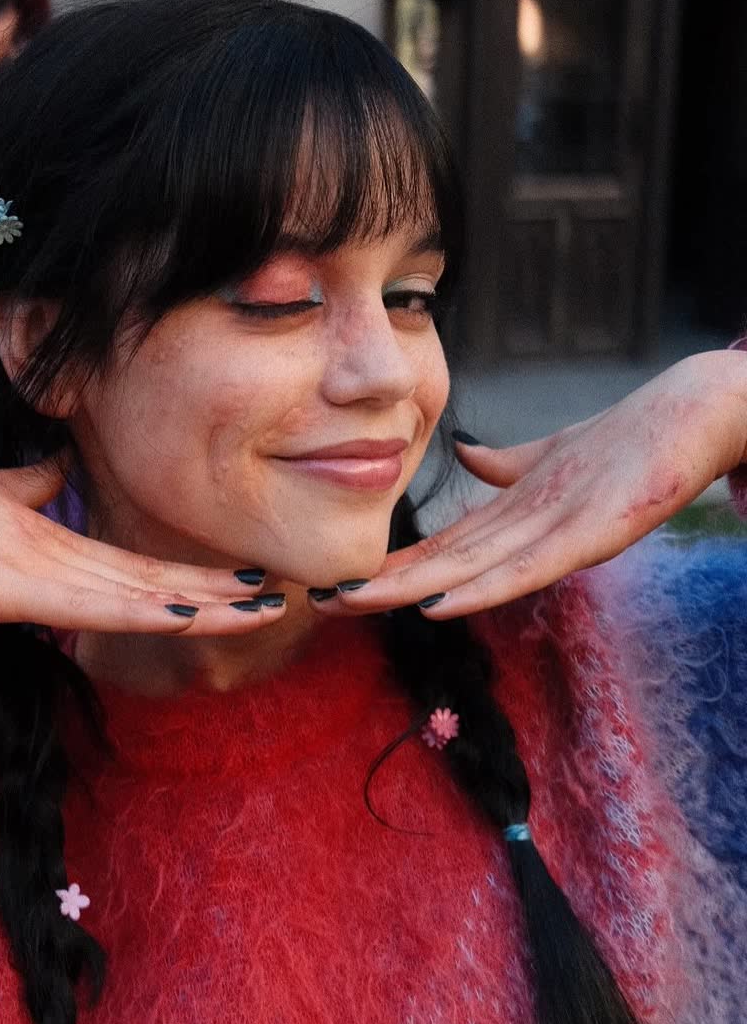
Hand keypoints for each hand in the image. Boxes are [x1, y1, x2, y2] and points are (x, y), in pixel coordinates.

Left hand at [0, 419, 282, 634]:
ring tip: (263, 608)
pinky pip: (93, 602)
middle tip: (287, 602)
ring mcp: (35, 587)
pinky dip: (144, 608)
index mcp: (55, 556)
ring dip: (202, 610)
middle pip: (155, 592)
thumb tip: (61, 467)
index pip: (141, 570)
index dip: (198, 576)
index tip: (250, 575)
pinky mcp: (10, 590)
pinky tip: (189, 611)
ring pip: (136, 603)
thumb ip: (33, 486)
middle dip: (221, 600)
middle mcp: (55, 579)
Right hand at [312, 349, 746, 619]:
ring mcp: (557, 536)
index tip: (340, 578)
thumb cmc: (631, 439)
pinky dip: (483, 589)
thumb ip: (508, 463)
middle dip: (383, 588)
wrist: (699, 417)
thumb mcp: (556, 452)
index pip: (442, 545)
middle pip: (444, 566)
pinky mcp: (592, 534)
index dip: (392, 563)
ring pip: (471, 572)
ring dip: (412, 594)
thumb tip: (466, 453)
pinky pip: (528, 567)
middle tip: (325, 605)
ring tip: (358, 605)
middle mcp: (529, 535)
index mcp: (516, 517)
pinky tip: (441, 606)